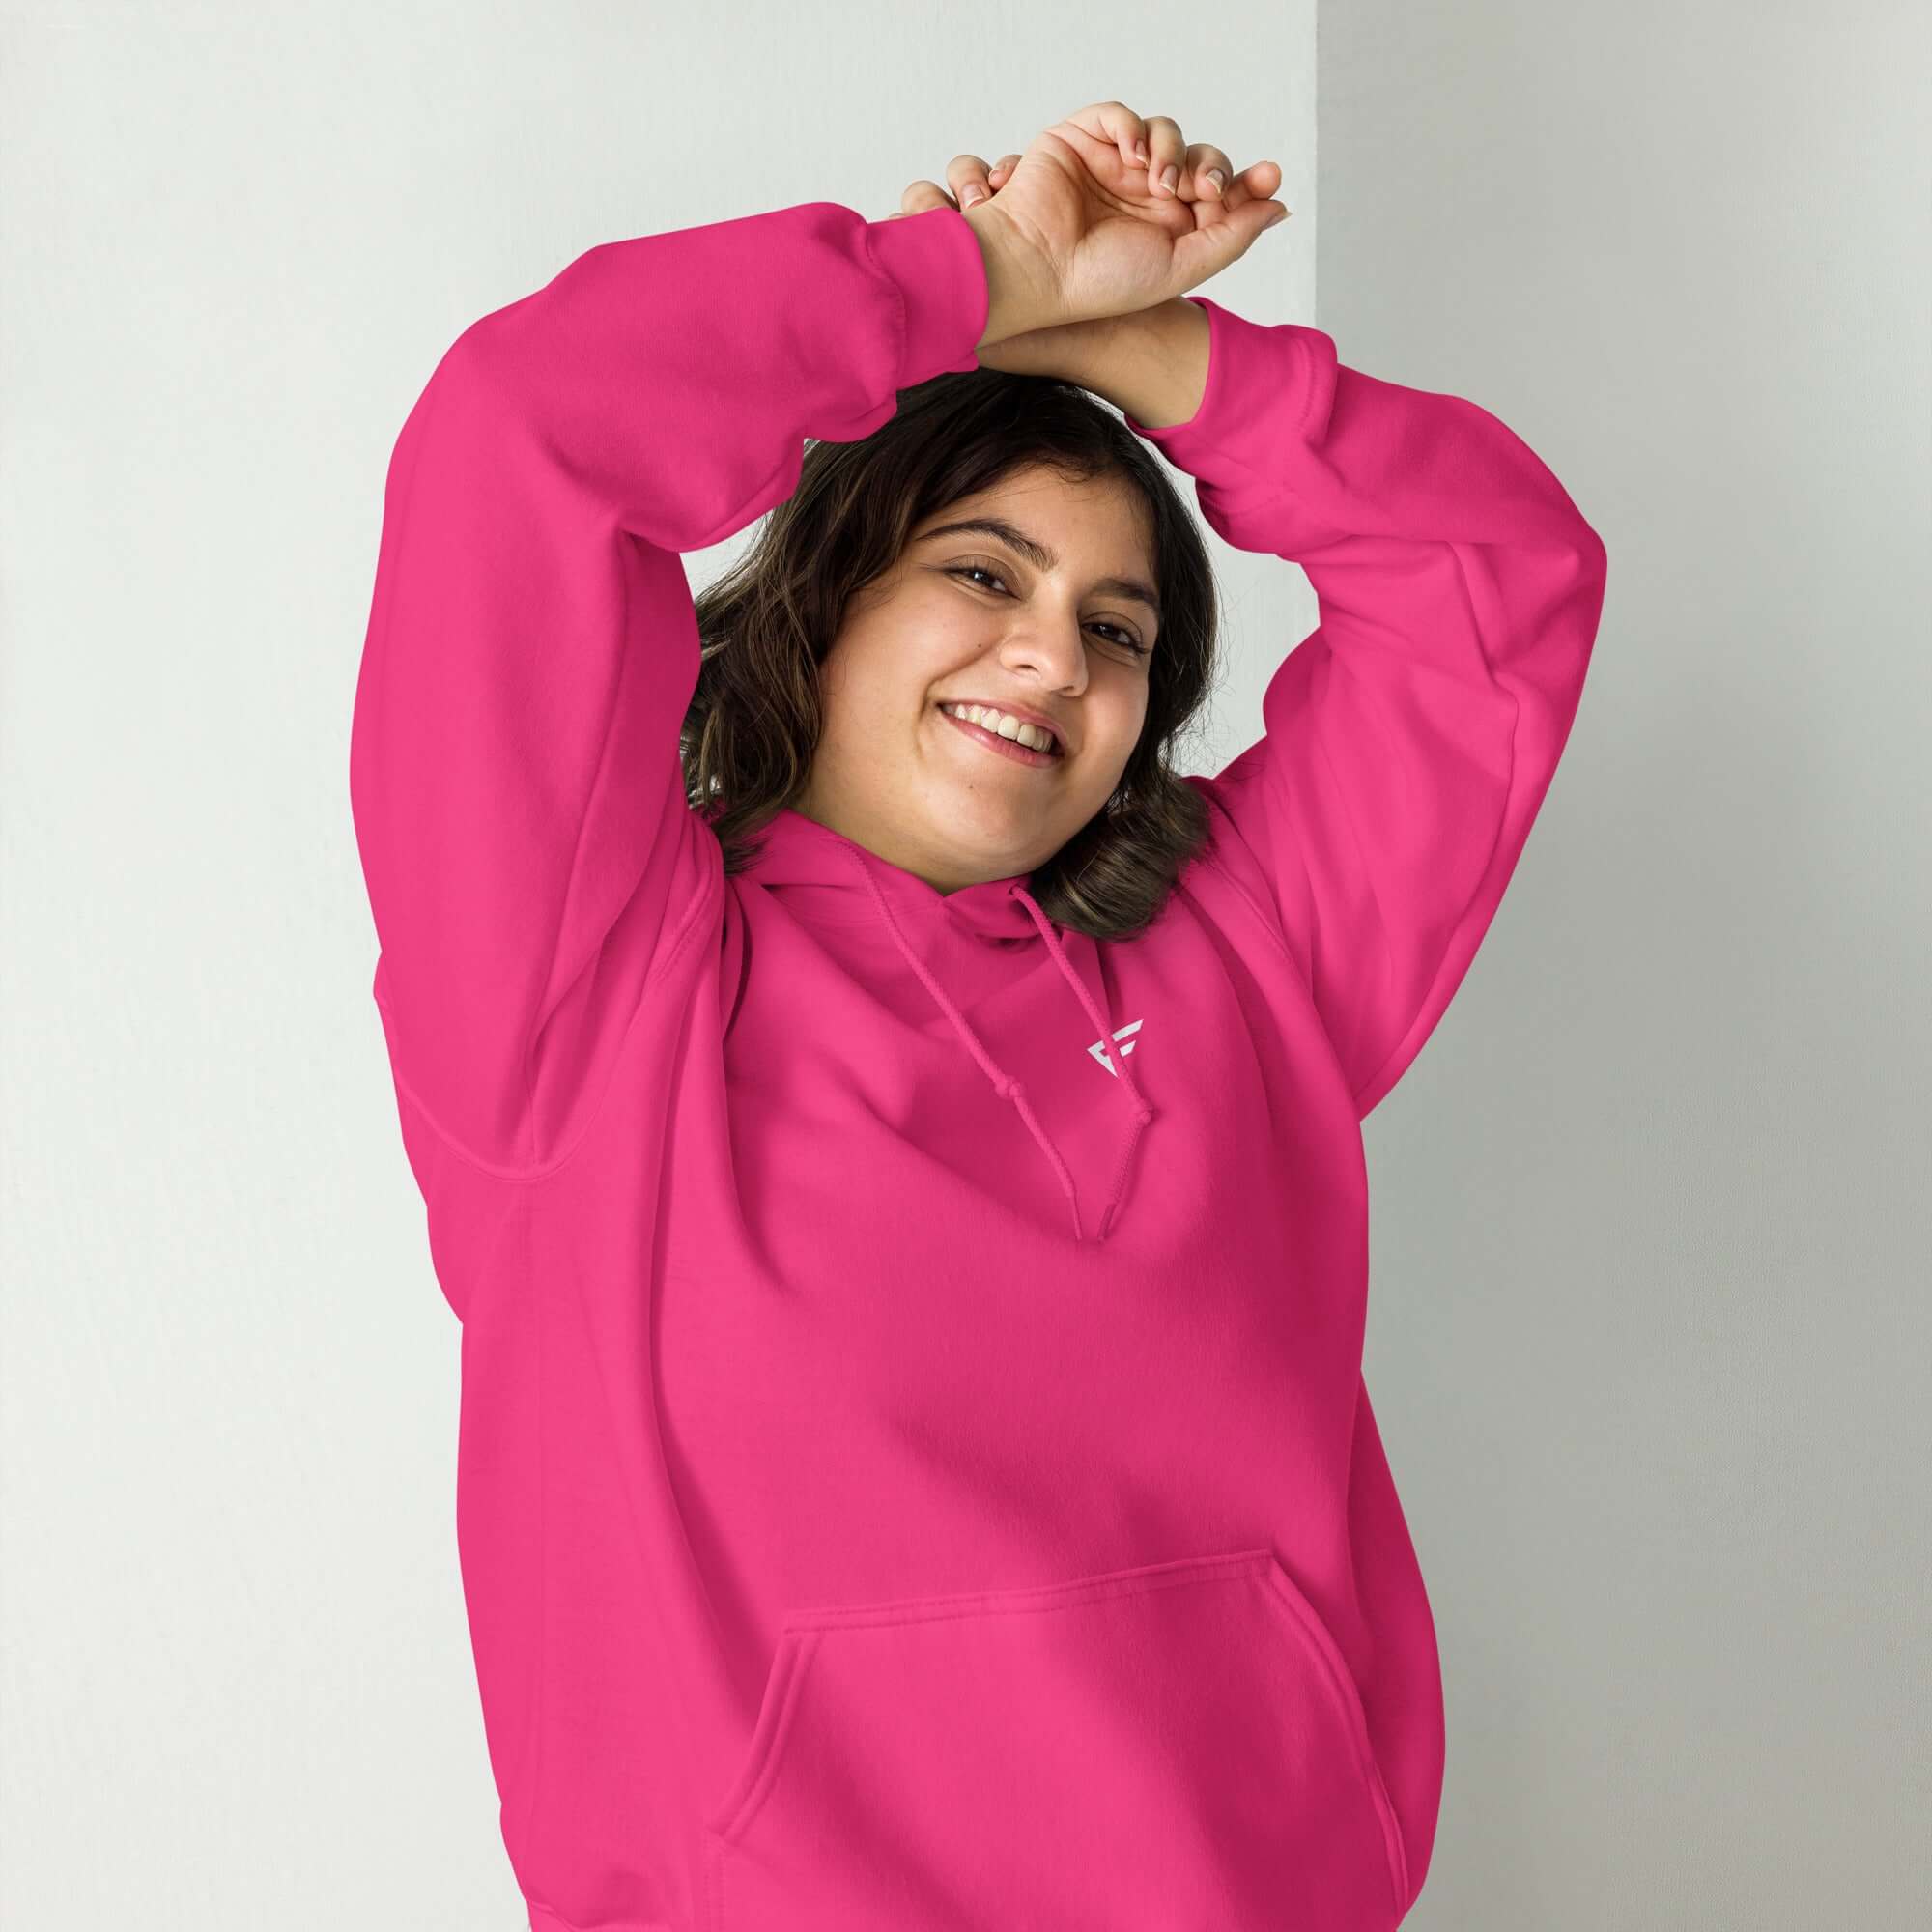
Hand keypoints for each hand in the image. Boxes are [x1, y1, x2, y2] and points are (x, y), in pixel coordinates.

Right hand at [884, 101, 1288, 349]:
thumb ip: (1230, 238)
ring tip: (1161, 183)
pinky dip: (1133, 126)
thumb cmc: (1099, 283)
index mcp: (1166, 228)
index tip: (1270, 179)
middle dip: (1211, 168)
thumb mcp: (1180, 268)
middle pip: (1197, 158)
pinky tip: (1134, 156)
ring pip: (1164, 133)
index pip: (1216, 193)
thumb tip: (1278, 207)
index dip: (1245, 183)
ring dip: (1173, 151)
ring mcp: (1111, 166)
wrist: (1037, 272)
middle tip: (1205, 192)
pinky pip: (1118, 114)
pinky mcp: (1080, 141)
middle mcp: (1141, 195)